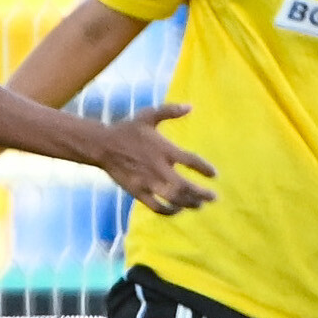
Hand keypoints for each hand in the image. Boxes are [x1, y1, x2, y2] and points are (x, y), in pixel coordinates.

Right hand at [90, 104, 216, 215]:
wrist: (103, 145)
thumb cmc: (127, 129)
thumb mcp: (149, 115)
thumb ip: (170, 111)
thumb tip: (191, 106)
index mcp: (164, 149)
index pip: (191, 161)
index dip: (205, 169)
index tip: (214, 175)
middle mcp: (159, 168)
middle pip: (186, 186)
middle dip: (202, 194)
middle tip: (213, 198)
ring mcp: (148, 182)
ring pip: (173, 198)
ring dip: (189, 203)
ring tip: (199, 205)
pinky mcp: (138, 192)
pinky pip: (156, 207)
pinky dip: (168, 211)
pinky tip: (177, 210)